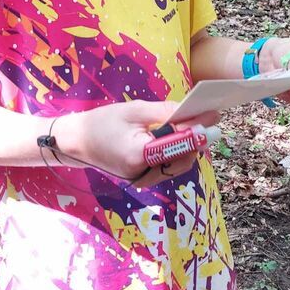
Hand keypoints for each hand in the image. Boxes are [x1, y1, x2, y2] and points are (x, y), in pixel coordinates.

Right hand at [57, 100, 216, 187]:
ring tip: (197, 122)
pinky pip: (168, 166)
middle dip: (197, 137)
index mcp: (139, 156)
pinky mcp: (143, 178)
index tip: (214, 115)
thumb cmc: (102, 122)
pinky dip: (178, 151)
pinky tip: (180, 134)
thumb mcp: (133, 110)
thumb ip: (164, 112)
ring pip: (179, 164)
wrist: (76, 142)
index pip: (178, 145)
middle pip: (183, 157)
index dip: (198, 130)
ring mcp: (144, 180)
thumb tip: (192, 112)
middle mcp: (144, 174)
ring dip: (190, 145)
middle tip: (209, 116)